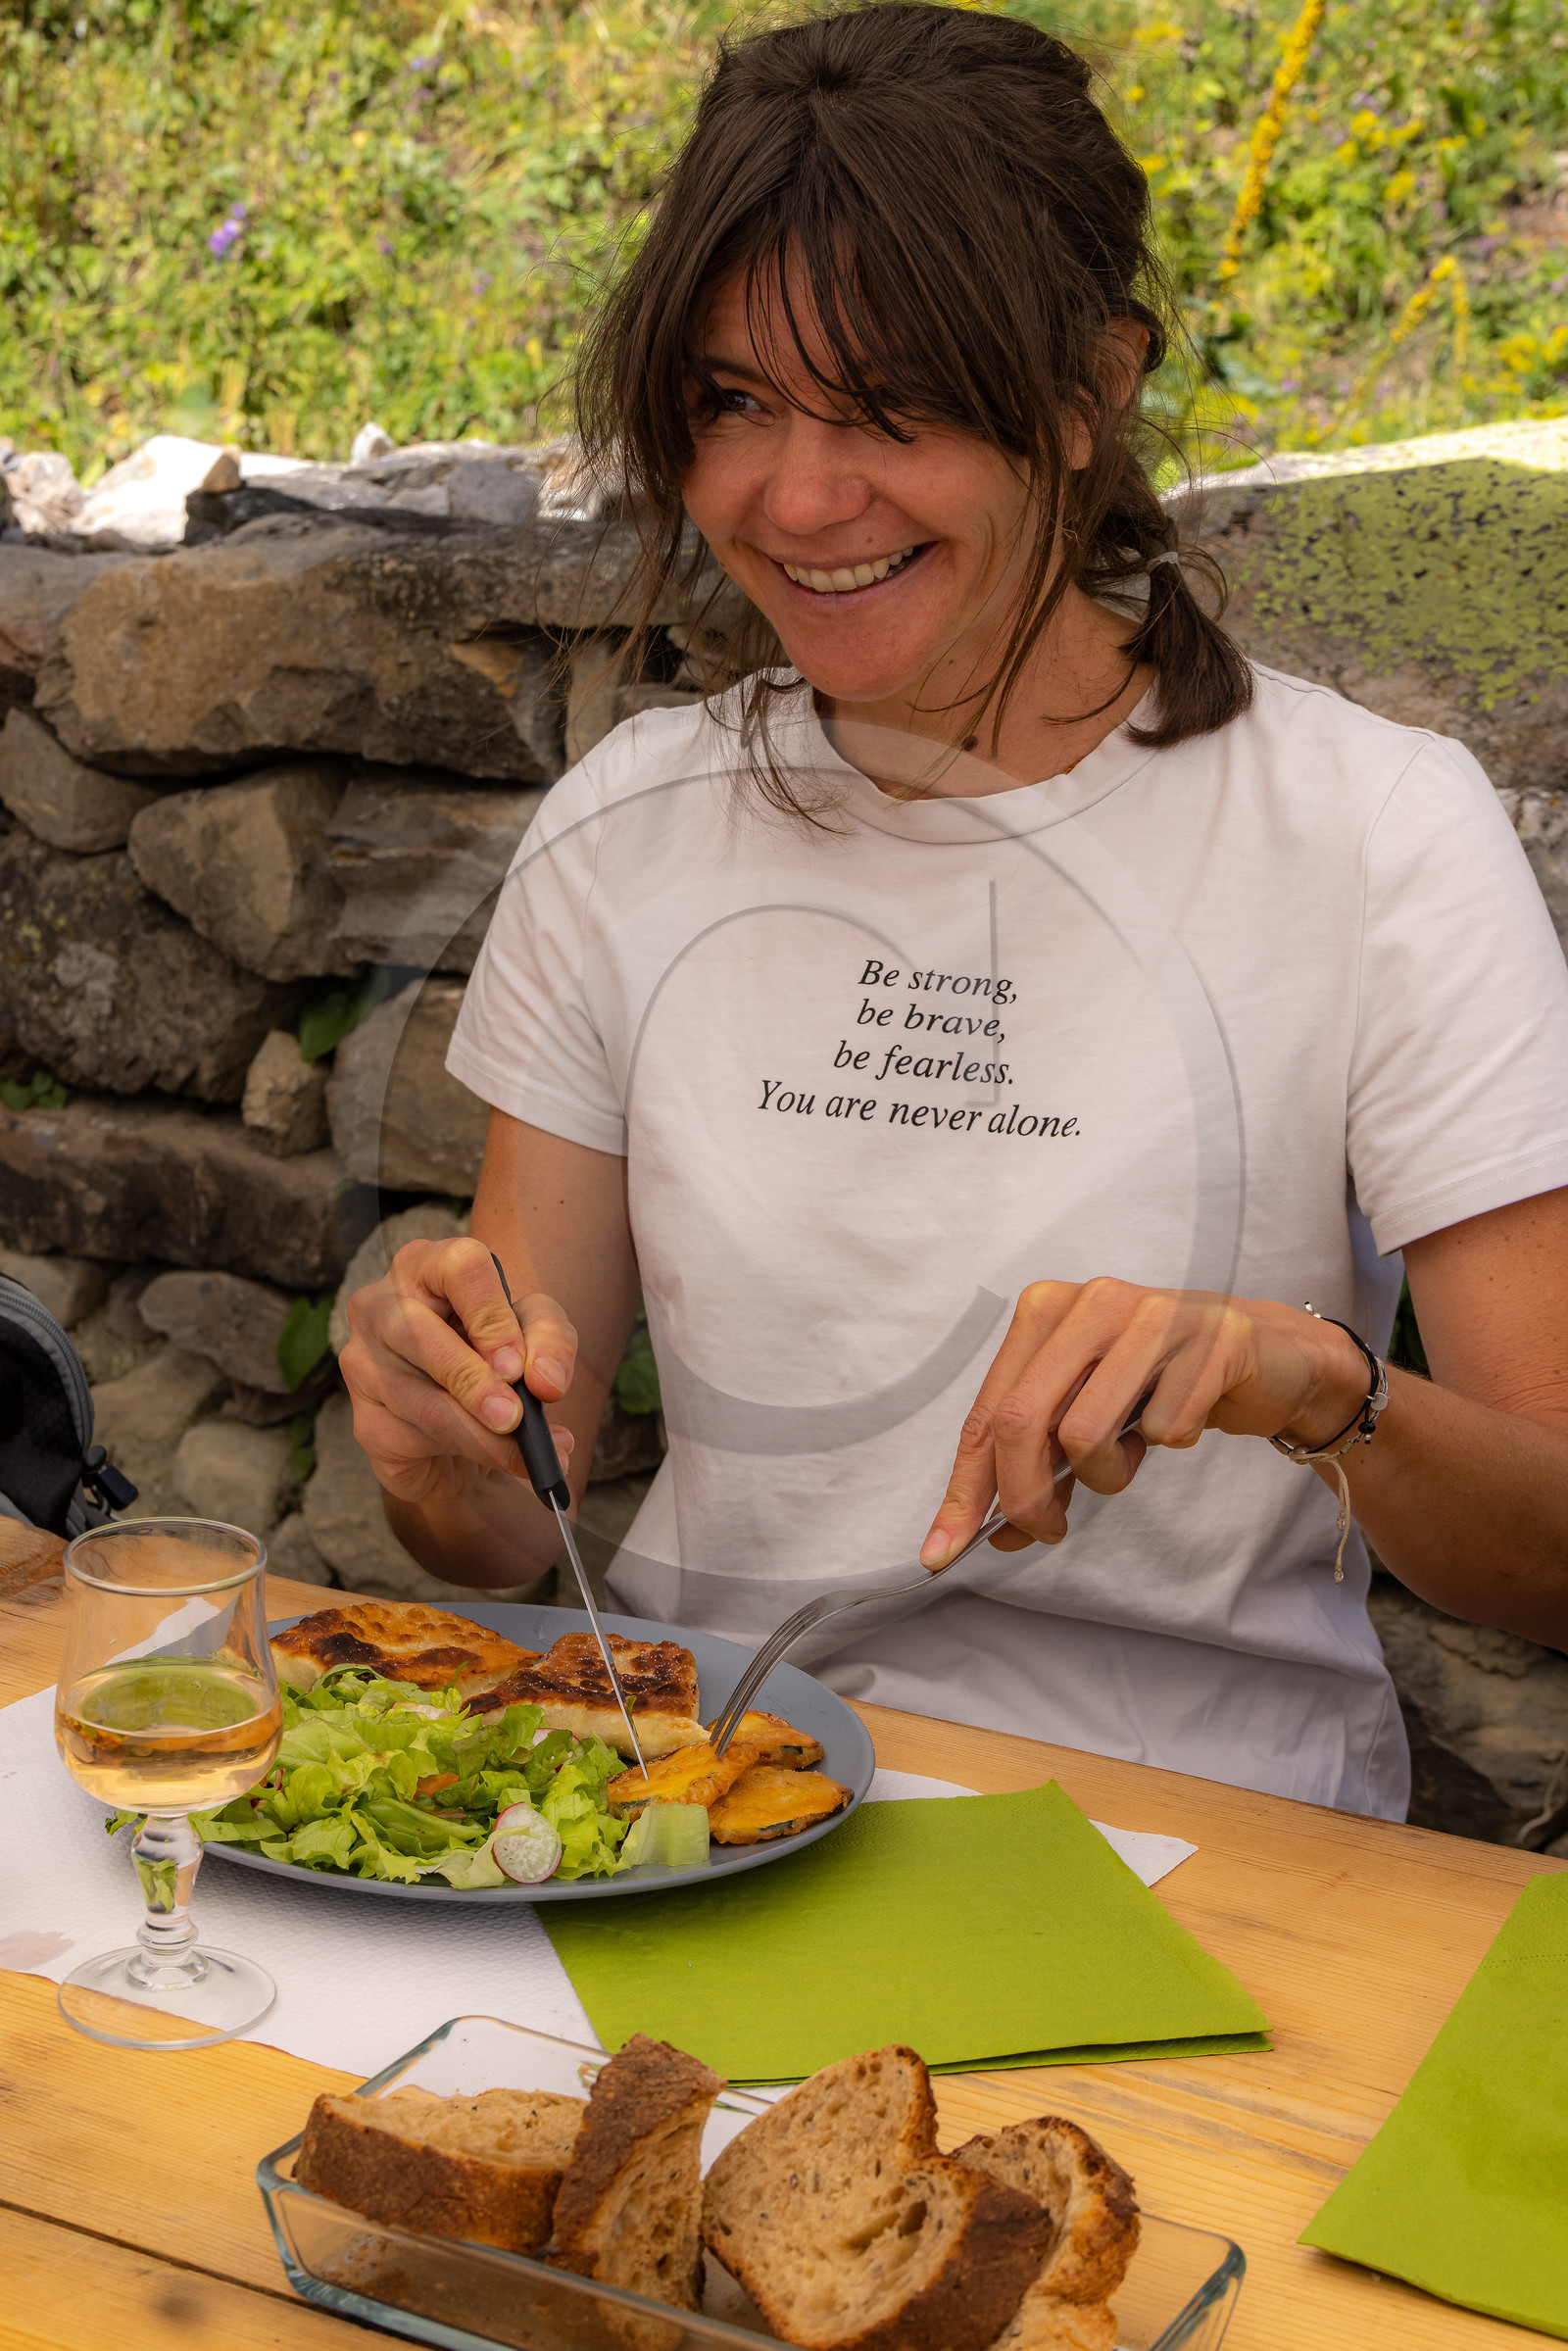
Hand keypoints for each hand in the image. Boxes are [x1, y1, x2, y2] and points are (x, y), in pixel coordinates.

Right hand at [339, 1237, 577, 1509]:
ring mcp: (363, 1365)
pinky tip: (501, 1462)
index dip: (492, 1317)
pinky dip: (468, 1456)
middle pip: (418, 1331)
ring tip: (528, 1453)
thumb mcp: (535, 1335)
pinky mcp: (366, 1422)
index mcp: (425, 1266)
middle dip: (474, 1381)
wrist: (465, 1426)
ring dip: (484, 1435)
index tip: (517, 1365)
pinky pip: (417, 1440)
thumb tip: (545, 1382)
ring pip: (423, 1401)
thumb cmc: (494, 1356)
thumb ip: (550, 1342)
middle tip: (516, 1417)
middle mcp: (380, 1306)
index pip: (458, 1267)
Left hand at [919, 1278, 1370, 1567]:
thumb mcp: (1084, 1414)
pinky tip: (1180, 1420)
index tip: (946, 1550)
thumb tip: (980, 1533)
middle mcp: (1091, 1301)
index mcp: (1045, 1309)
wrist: (1266, 1355)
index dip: (965, 1487)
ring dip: (1107, 1473)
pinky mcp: (1211, 1340)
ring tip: (1130, 1453)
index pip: (988, 1410)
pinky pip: (1164, 1431)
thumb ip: (1034, 1462)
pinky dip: (1167, 1445)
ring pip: (1086, 1433)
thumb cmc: (1158, 1384)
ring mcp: (1152, 1314)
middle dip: (1025, 1497)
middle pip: (1022, 1422)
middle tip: (1047, 1531)